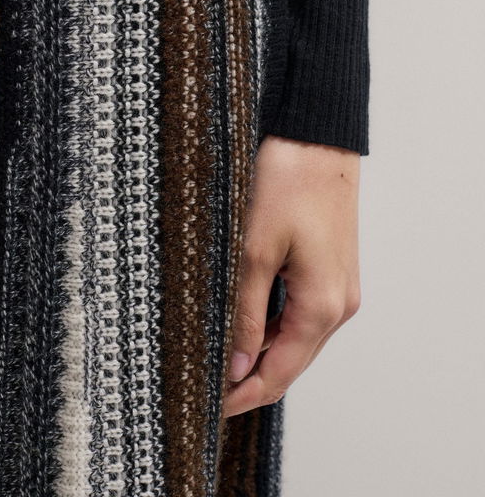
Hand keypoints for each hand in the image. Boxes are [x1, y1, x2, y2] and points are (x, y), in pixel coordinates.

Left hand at [222, 133, 361, 416]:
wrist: (316, 137)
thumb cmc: (287, 182)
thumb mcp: (254, 249)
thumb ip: (245, 311)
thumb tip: (236, 363)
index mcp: (321, 306)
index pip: (279, 373)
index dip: (243, 394)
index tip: (208, 405)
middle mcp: (338, 305)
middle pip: (291, 362)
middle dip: (250, 380)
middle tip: (205, 387)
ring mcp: (338, 287)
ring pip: (296, 339)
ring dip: (260, 353)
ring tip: (216, 357)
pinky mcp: (331, 269)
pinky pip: (301, 313)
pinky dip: (273, 327)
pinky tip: (243, 322)